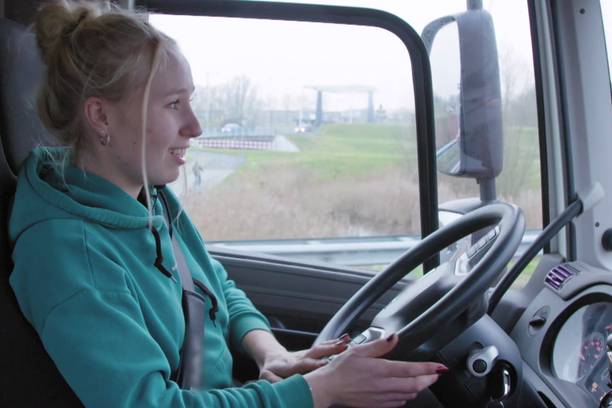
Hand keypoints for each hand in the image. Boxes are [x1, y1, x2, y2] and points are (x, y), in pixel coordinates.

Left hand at [258, 334, 350, 381]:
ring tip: (346, 342)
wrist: (273, 359)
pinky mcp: (312, 352)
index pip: (302, 364)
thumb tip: (279, 387)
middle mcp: (301, 357)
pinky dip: (335, 343)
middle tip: (341, 348)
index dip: (312, 364)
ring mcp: (307, 354)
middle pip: (315, 352)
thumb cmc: (272, 371)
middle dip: (328, 350)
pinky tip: (346, 340)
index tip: (323, 363)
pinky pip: (324, 346)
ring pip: (321, 348)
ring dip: (334, 345)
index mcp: (290, 365)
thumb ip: (273, 381)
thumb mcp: (267, 377)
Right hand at [304, 334, 445, 407]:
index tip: (439, 367)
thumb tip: (394, 337)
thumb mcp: (358, 350)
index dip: (428, 368)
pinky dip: (406, 396)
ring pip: (408, 395)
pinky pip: (398, 403)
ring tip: (421, 380)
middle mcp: (383, 385)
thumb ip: (379, 345)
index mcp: (380, 369)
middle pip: (415, 386)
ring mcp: (381, 398)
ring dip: (417, 388)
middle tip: (435, 374)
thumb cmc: (340, 369)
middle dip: (428, 380)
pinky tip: (404, 391)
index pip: (410, 369)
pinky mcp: (377, 405)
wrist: (328, 388)